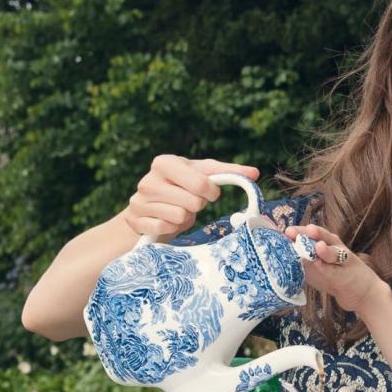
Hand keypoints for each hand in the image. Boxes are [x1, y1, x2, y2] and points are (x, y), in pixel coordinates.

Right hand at [123, 155, 259, 237]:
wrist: (148, 209)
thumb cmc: (181, 188)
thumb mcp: (201, 175)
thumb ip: (227, 173)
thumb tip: (255, 173)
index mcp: (164, 162)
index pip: (202, 183)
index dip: (211, 191)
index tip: (209, 192)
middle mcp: (148, 180)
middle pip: (194, 202)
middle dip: (198, 205)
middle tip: (190, 202)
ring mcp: (139, 201)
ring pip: (181, 216)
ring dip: (185, 217)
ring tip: (178, 210)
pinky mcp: (135, 221)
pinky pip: (166, 228)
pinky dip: (172, 228)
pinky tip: (167, 221)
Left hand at [284, 224, 389, 314]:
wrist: (360, 293)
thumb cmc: (334, 278)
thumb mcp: (315, 268)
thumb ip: (301, 260)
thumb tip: (278, 253)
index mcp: (326, 244)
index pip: (310, 234)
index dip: (297, 232)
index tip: (282, 231)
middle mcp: (336, 247)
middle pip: (322, 236)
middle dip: (307, 234)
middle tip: (292, 232)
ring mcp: (344, 260)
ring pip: (333, 251)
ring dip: (324, 249)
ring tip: (314, 246)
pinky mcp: (347, 274)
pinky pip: (336, 271)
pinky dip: (328, 268)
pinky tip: (320, 265)